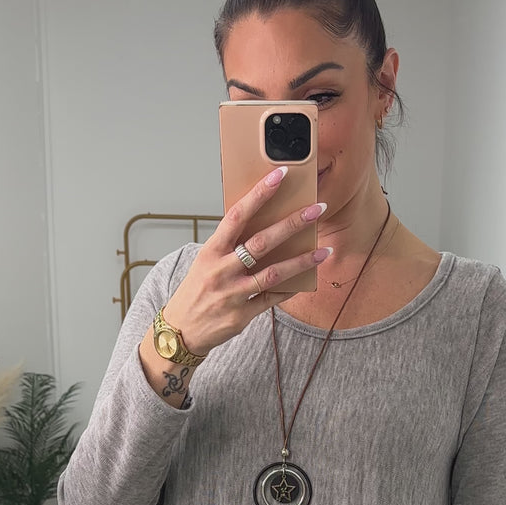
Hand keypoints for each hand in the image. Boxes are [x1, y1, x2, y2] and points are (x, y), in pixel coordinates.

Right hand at [164, 168, 331, 356]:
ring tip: (324, 251)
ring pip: (273, 273)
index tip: (279, 175)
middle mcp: (221, 270)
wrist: (181, 330)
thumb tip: (262, 224)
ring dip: (302, 261)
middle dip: (292, 224)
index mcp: (211, 251)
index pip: (237, 215)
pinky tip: (307, 279)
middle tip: (317, 209)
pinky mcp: (241, 315)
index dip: (259, 194)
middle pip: (262, 242)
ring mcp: (232, 294)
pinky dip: (290, 289)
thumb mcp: (206, 261)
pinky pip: (272, 299)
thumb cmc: (197, 290)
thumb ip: (230, 245)